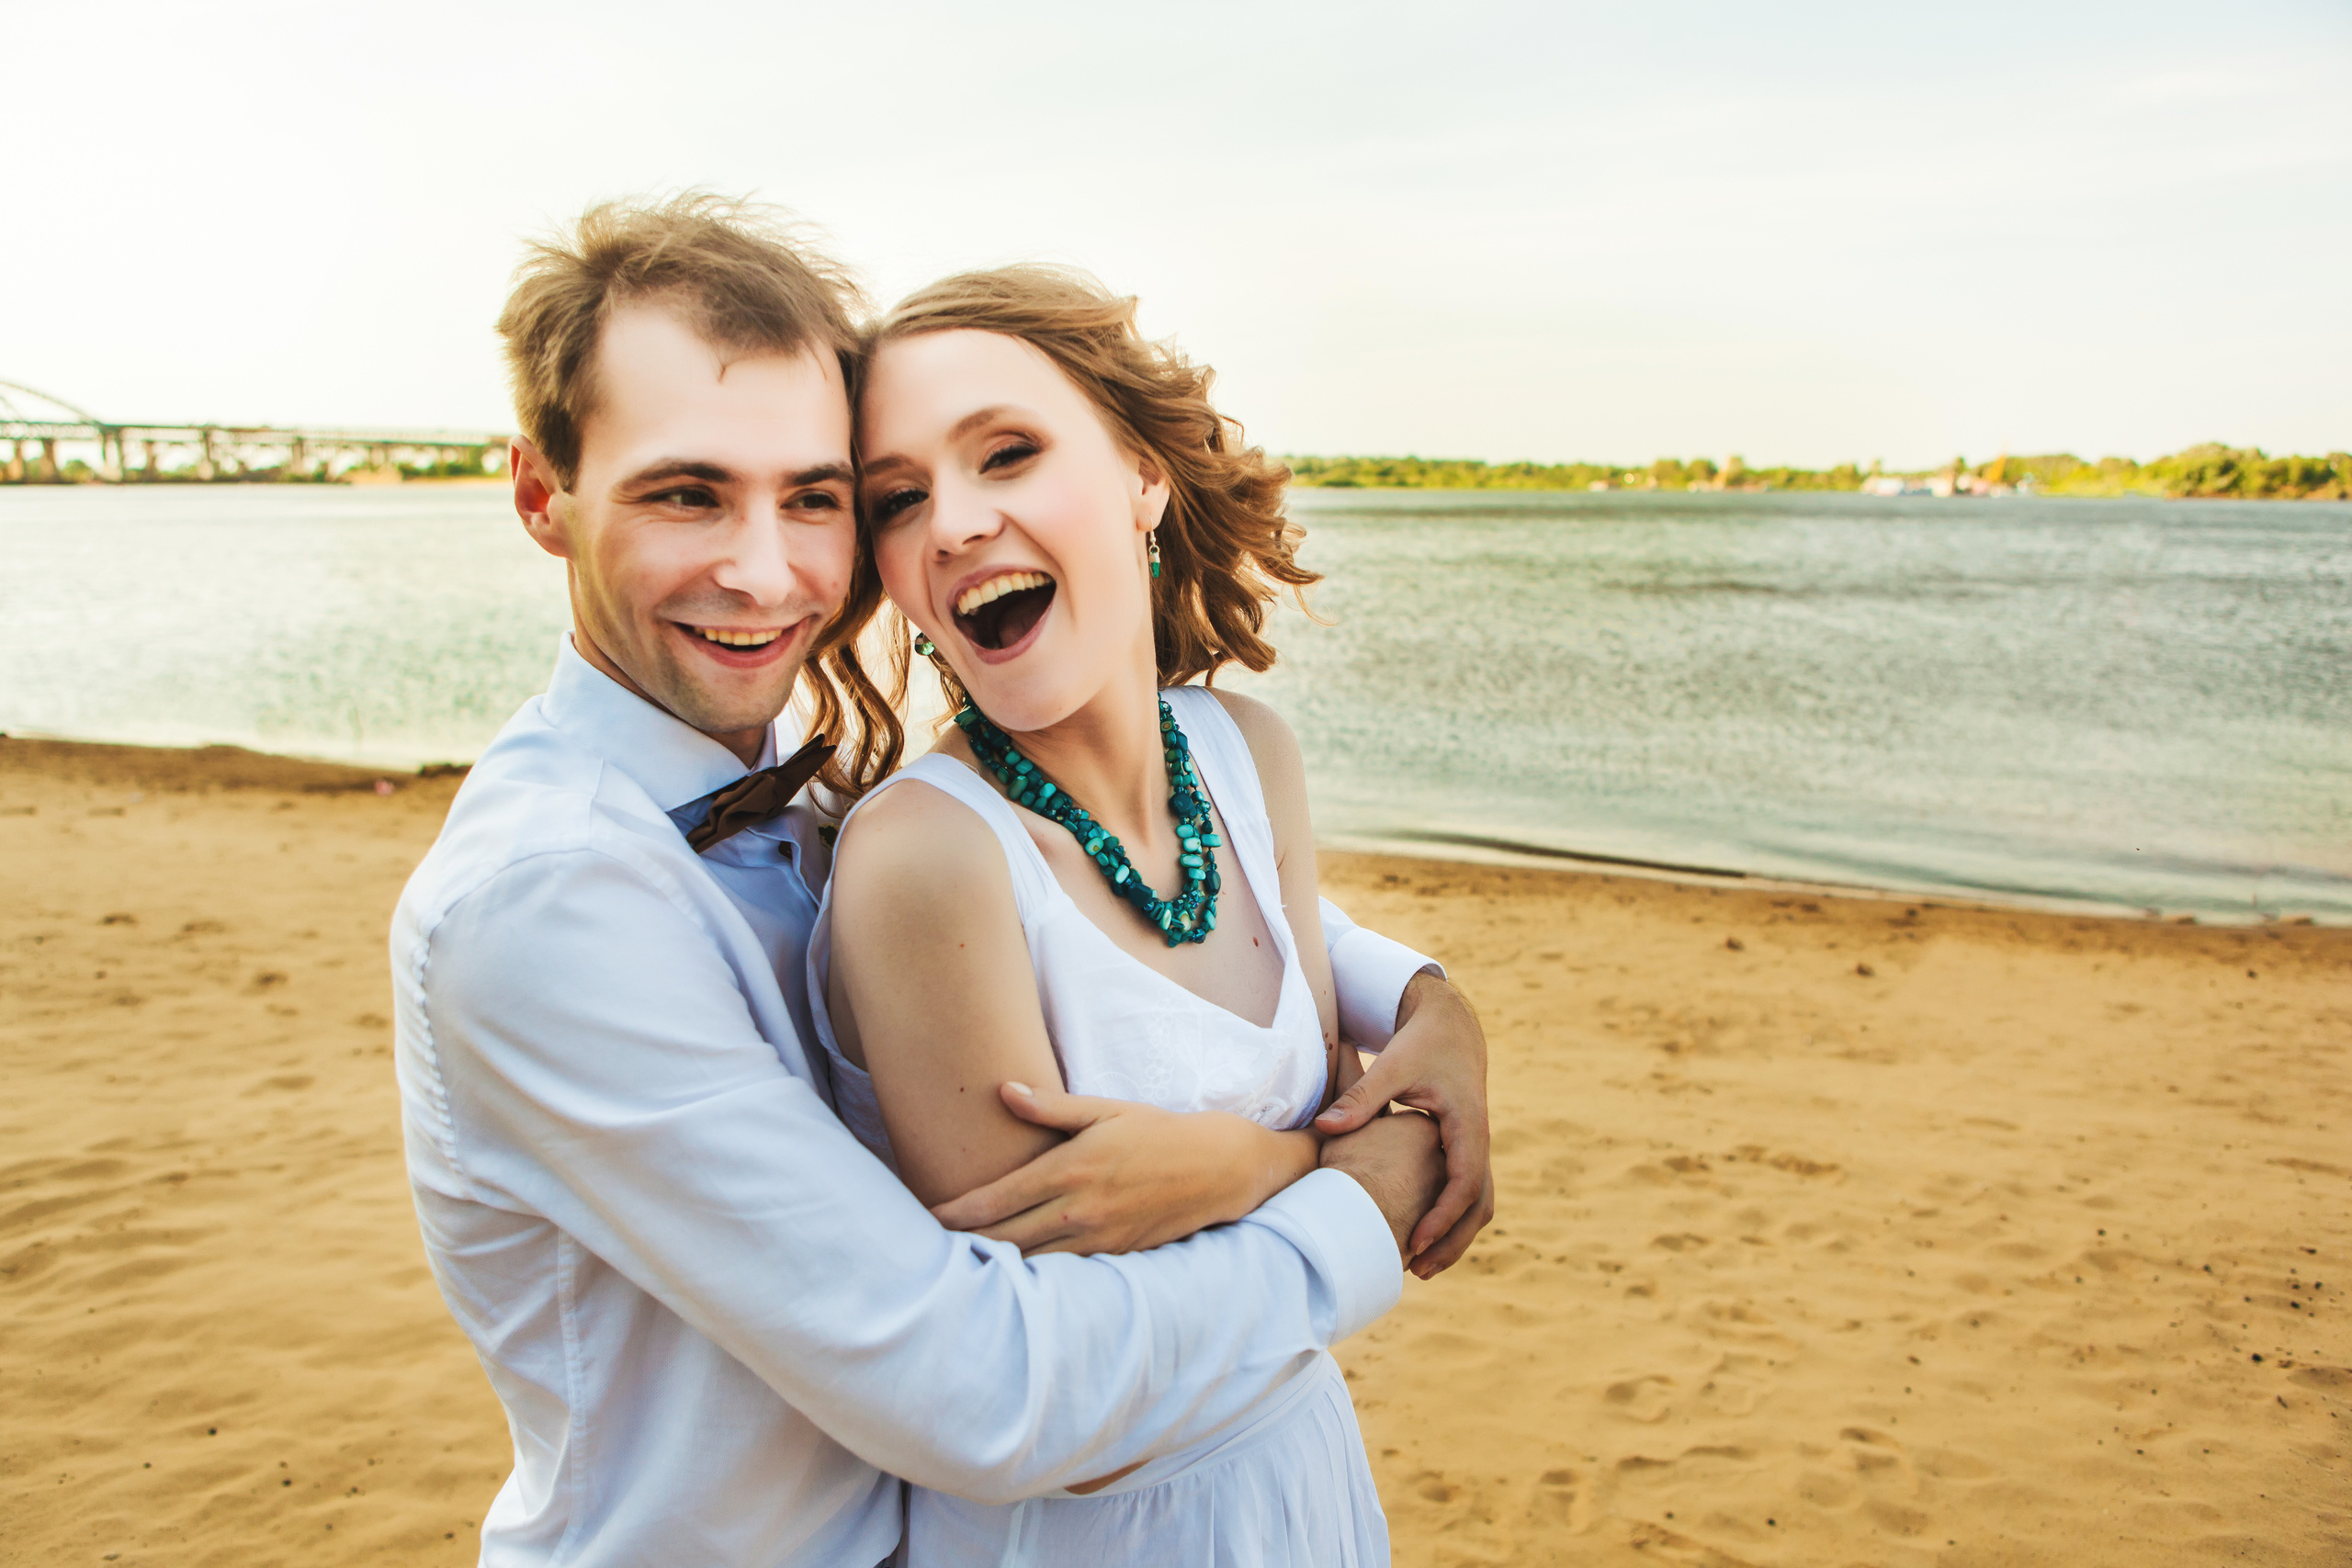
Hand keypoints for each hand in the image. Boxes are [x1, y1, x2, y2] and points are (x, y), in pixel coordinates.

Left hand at [928, 1081, 1317, 1255]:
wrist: (1218, 1168)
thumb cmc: (1157, 1132)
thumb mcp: (1106, 1110)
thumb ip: (1051, 1107)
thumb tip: (1002, 1090)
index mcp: (1069, 1169)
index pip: (995, 1200)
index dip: (954, 1213)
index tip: (925, 1217)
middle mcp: (1077, 1211)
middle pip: (1002, 1240)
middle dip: (962, 1246)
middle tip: (924, 1249)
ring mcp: (1096, 1240)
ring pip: (1029, 1265)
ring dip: (993, 1267)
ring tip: (958, 1267)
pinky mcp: (1113, 1258)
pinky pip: (1062, 1275)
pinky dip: (1033, 1277)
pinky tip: (1012, 1277)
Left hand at [1315, 973, 1493, 1276]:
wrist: (1451, 1026)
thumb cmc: (1421, 1043)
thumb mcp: (1393, 1065)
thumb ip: (1361, 1096)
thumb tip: (1326, 1127)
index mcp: (1467, 1122)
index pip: (1464, 1180)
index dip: (1442, 1215)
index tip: (1415, 1240)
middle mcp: (1478, 1139)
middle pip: (1479, 1204)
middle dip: (1452, 1241)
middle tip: (1418, 1271)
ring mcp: (1475, 1147)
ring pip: (1480, 1205)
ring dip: (1455, 1238)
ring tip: (1421, 1268)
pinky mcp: (1466, 1150)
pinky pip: (1468, 1194)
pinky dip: (1452, 1221)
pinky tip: (1423, 1240)